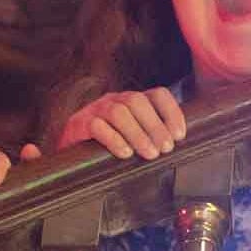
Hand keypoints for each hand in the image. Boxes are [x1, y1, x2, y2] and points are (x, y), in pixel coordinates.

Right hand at [59, 86, 185, 159]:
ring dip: (138, 134)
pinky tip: (125, 154)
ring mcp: (95, 110)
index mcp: (132, 101)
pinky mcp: (79, 124)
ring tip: (150, 154)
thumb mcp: (133, 140)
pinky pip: (97, 126)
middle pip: (137, 101)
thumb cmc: (108, 149)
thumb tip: (180, 143)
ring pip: (119, 112)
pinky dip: (113, 139)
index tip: (179, 135)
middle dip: (155, 125)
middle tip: (165, 149)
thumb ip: (154, 138)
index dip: (172, 112)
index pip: (157, 94)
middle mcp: (115, 100)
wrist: (70, 156)